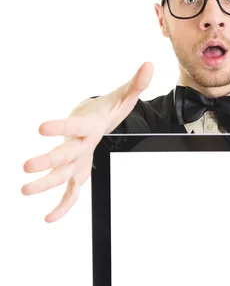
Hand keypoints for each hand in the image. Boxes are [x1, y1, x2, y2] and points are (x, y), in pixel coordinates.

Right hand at [21, 62, 152, 222]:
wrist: (90, 116)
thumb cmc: (107, 109)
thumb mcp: (123, 96)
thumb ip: (136, 84)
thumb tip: (149, 65)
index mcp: (89, 125)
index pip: (74, 125)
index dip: (60, 126)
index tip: (41, 128)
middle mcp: (79, 142)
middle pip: (63, 153)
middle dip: (46, 161)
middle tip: (26, 166)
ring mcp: (76, 159)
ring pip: (61, 174)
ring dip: (44, 183)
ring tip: (24, 191)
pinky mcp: (79, 172)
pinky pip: (71, 192)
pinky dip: (62, 205)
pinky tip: (49, 219)